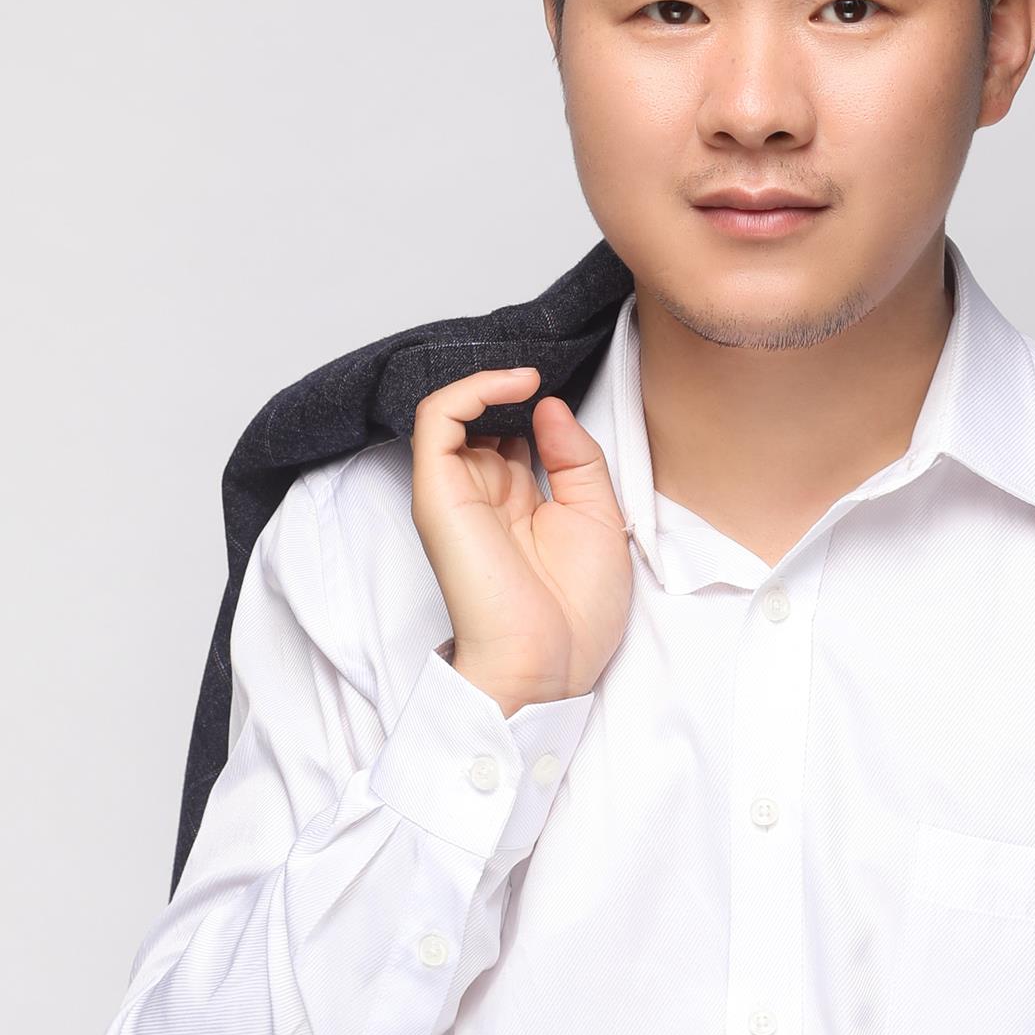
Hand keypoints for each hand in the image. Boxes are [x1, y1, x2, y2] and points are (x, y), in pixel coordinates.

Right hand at [406, 362, 631, 718]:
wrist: (549, 665)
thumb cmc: (577, 613)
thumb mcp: (599, 517)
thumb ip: (576, 457)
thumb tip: (548, 404)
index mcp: (520, 503)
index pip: (515, 432)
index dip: (540, 402)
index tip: (569, 387)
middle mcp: (485, 493)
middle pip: (484, 417)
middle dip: (514, 385)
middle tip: (548, 369)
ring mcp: (458, 492)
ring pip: (453, 408)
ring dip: (492, 379)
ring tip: (531, 375)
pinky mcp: (439, 493)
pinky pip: (435, 418)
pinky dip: (471, 388)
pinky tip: (517, 386)